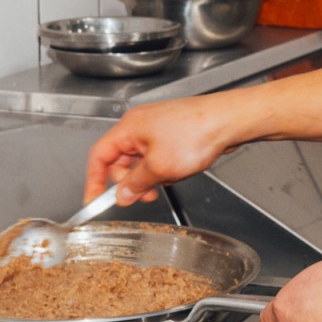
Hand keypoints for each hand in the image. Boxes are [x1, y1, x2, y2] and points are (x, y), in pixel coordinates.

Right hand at [82, 97, 241, 204]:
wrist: (227, 121)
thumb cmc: (196, 132)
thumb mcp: (159, 167)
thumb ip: (135, 184)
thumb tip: (122, 194)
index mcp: (129, 128)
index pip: (99, 156)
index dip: (94, 181)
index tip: (93, 200)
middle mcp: (140, 126)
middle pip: (120, 160)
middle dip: (129, 182)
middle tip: (141, 196)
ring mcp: (157, 129)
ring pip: (141, 161)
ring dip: (149, 177)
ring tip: (166, 181)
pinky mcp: (172, 134)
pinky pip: (157, 157)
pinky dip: (163, 169)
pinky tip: (178, 172)